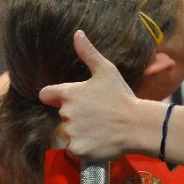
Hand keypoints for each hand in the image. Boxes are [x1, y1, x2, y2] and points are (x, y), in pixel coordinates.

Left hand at [39, 30, 140, 160]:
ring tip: (99, 128)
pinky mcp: (78, 149)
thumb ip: (88, 53)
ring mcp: (71, 133)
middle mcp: (66, 113)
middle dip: (74, 116)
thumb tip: (77, 33)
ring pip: (68, 133)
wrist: (137, 125)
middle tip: (96, 115)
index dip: (55, 97)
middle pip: (61, 116)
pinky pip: (74, 149)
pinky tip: (98, 140)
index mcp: (69, 94)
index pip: (46, 94)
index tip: (71, 100)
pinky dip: (83, 147)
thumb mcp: (106, 70)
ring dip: (78, 132)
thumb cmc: (121, 96)